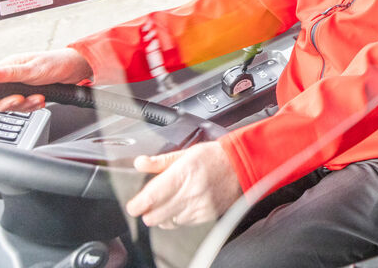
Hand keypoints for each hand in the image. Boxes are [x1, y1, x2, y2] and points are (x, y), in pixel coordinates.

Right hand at [0, 49, 92, 111]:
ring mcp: (20, 87)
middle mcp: (11, 78)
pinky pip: (24, 107)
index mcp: (7, 67)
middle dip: (8, 103)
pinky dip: (32, 106)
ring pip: (11, 104)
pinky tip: (41, 101)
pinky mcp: (29, 94)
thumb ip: (11, 73)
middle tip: (20, 99)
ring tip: (38, 98)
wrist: (77, 69)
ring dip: (24, 105)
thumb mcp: (33, 69)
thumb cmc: (56, 62)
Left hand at [126, 141, 242, 228]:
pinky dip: (178, 217)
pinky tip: (184, 204)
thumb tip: (140, 163)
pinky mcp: (206, 216)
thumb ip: (160, 161)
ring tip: (172, 200)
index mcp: (183, 173)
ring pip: (166, 223)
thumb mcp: (187, 153)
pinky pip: (182, 224)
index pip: (150, 199)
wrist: (243, 166)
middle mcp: (191, 193)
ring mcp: (199, 207)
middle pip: (154, 217)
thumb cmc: (215, 157)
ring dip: (164, 215)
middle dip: (148, 211)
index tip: (134, 204)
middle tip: (151, 202)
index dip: (136, 205)